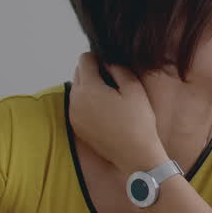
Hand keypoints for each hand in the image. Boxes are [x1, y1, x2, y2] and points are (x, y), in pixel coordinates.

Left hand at [70, 53, 163, 172]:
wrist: (134, 154)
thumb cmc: (138, 121)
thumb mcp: (134, 89)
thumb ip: (119, 69)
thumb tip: (109, 62)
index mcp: (88, 88)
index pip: (85, 59)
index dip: (99, 58)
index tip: (112, 65)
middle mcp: (75, 100)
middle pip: (78, 73)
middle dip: (92, 71)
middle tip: (113, 81)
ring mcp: (73, 115)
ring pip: (77, 90)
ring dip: (89, 87)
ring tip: (110, 97)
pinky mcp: (76, 127)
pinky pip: (77, 105)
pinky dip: (87, 103)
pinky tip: (105, 111)